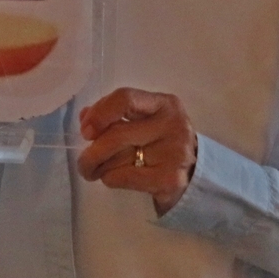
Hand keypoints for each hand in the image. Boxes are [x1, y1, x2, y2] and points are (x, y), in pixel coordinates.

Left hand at [77, 87, 196, 214]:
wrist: (195, 174)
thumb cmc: (162, 142)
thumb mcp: (145, 120)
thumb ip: (115, 114)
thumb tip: (85, 117)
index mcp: (165, 104)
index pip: (125, 98)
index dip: (100, 113)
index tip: (86, 131)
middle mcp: (172, 124)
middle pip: (117, 134)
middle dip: (92, 151)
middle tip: (83, 162)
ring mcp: (174, 153)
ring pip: (117, 158)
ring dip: (98, 167)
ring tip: (95, 170)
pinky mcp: (169, 179)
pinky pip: (122, 177)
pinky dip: (109, 179)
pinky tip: (112, 178)